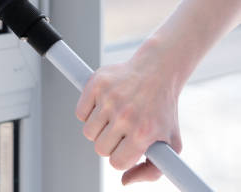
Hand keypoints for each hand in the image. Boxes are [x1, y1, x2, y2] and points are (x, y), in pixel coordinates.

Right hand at [75, 37, 182, 184]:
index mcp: (143, 133)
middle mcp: (125, 116)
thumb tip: (125, 182)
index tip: (125, 148)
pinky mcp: (96, 84)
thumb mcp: (171, 144)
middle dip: (108, 144)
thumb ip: (152, 171)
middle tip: (119, 131)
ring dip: (98, 129)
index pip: (116, 163)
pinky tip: (102, 106)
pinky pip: (80, 113)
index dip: (120, 158)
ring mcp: (109, 99)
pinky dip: (88, 112)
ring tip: (112, 117)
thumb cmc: (162, 109)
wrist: (157, 71)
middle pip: (99, 148)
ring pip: (88, 132)